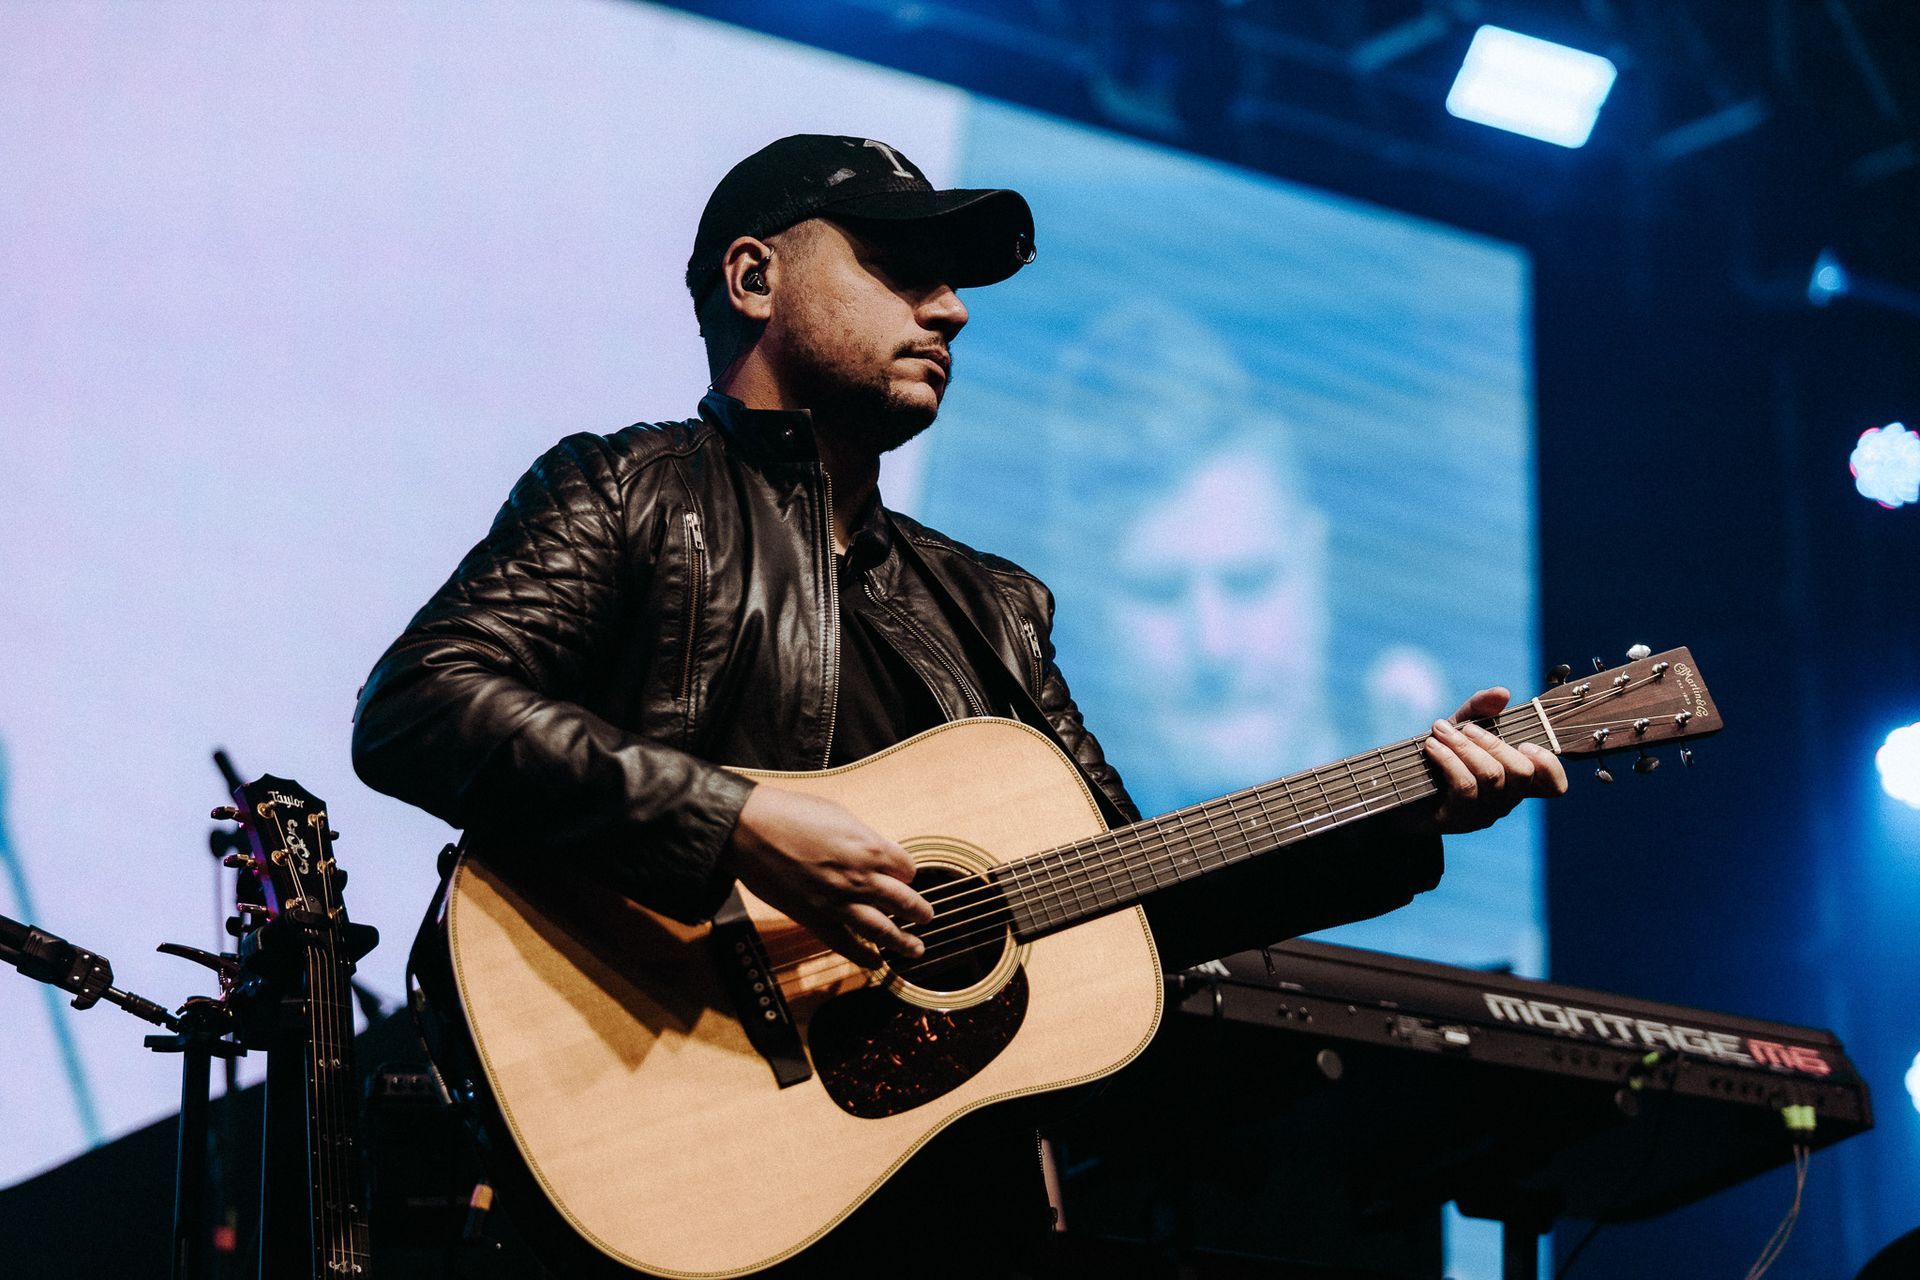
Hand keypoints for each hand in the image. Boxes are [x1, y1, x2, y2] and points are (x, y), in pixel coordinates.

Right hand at [724, 785, 932, 966]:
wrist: (749, 830)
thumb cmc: (791, 813)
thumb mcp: (838, 815)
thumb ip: (862, 838)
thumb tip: (873, 851)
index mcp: (870, 848)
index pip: (907, 869)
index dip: (906, 873)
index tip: (904, 877)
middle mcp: (861, 879)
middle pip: (904, 902)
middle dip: (919, 911)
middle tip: (927, 918)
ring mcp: (839, 903)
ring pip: (883, 929)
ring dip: (903, 941)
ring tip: (916, 949)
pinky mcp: (816, 919)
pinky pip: (847, 945)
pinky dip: (864, 957)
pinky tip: (876, 962)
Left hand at [1404, 688, 1568, 835]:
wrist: (1396, 789)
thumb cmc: (1438, 756)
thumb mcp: (1460, 727)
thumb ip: (1480, 709)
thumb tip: (1501, 693)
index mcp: (1515, 781)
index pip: (1553, 786)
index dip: (1550, 766)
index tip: (1527, 744)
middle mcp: (1505, 800)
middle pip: (1522, 772)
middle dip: (1494, 742)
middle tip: (1466, 728)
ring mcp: (1483, 813)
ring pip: (1491, 776)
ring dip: (1465, 746)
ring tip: (1440, 730)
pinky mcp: (1458, 818)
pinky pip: (1464, 785)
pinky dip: (1448, 759)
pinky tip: (1431, 746)